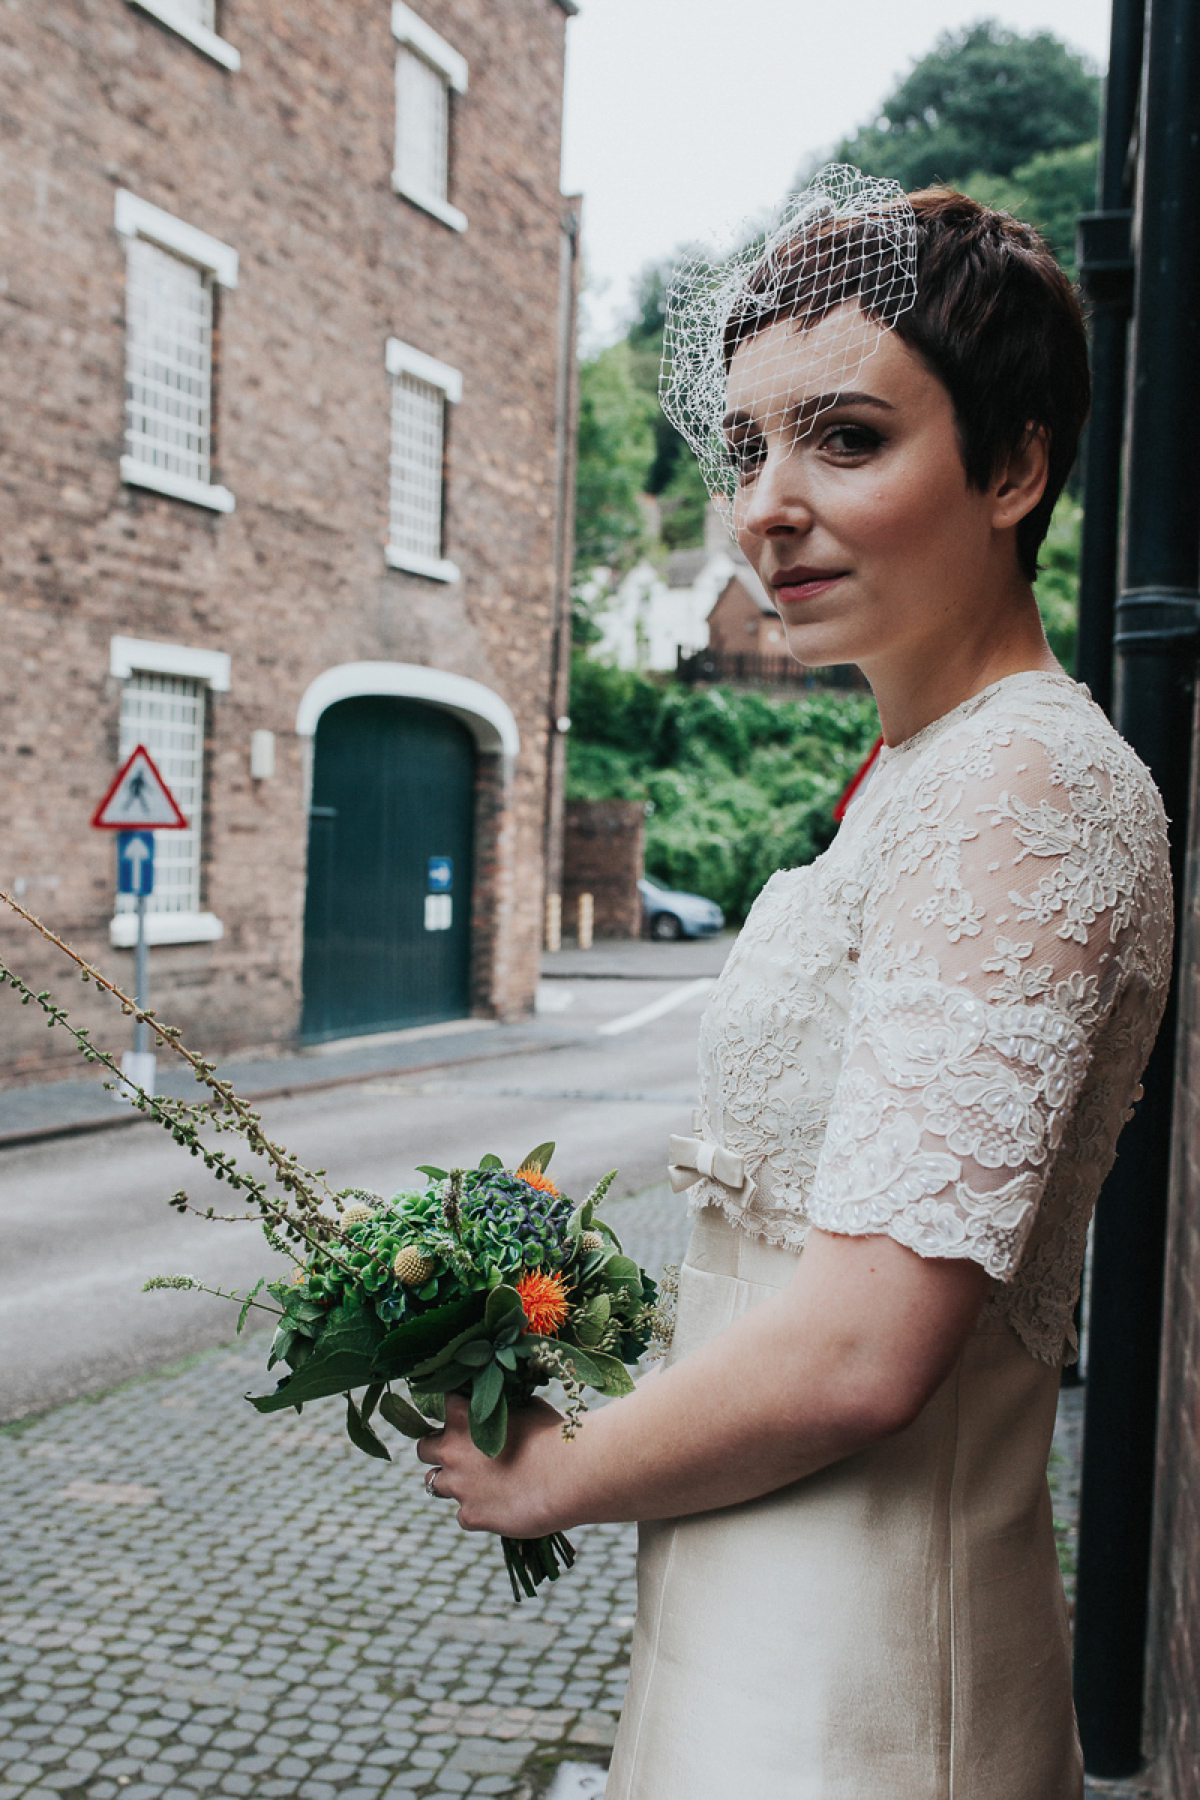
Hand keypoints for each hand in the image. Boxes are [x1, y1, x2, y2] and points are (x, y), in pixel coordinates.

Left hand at [415, 1394, 569, 1536]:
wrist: (569, 1476)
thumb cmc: (554, 1435)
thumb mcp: (529, 1408)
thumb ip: (509, 1408)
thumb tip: (511, 1404)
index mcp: (463, 1417)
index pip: (443, 1404)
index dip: (456, 1411)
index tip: (468, 1416)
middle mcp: (452, 1451)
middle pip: (423, 1448)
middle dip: (439, 1449)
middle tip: (462, 1454)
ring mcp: (458, 1486)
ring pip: (433, 1483)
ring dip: (451, 1481)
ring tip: (477, 1483)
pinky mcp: (471, 1516)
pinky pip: (461, 1514)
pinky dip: (475, 1510)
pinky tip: (497, 1506)